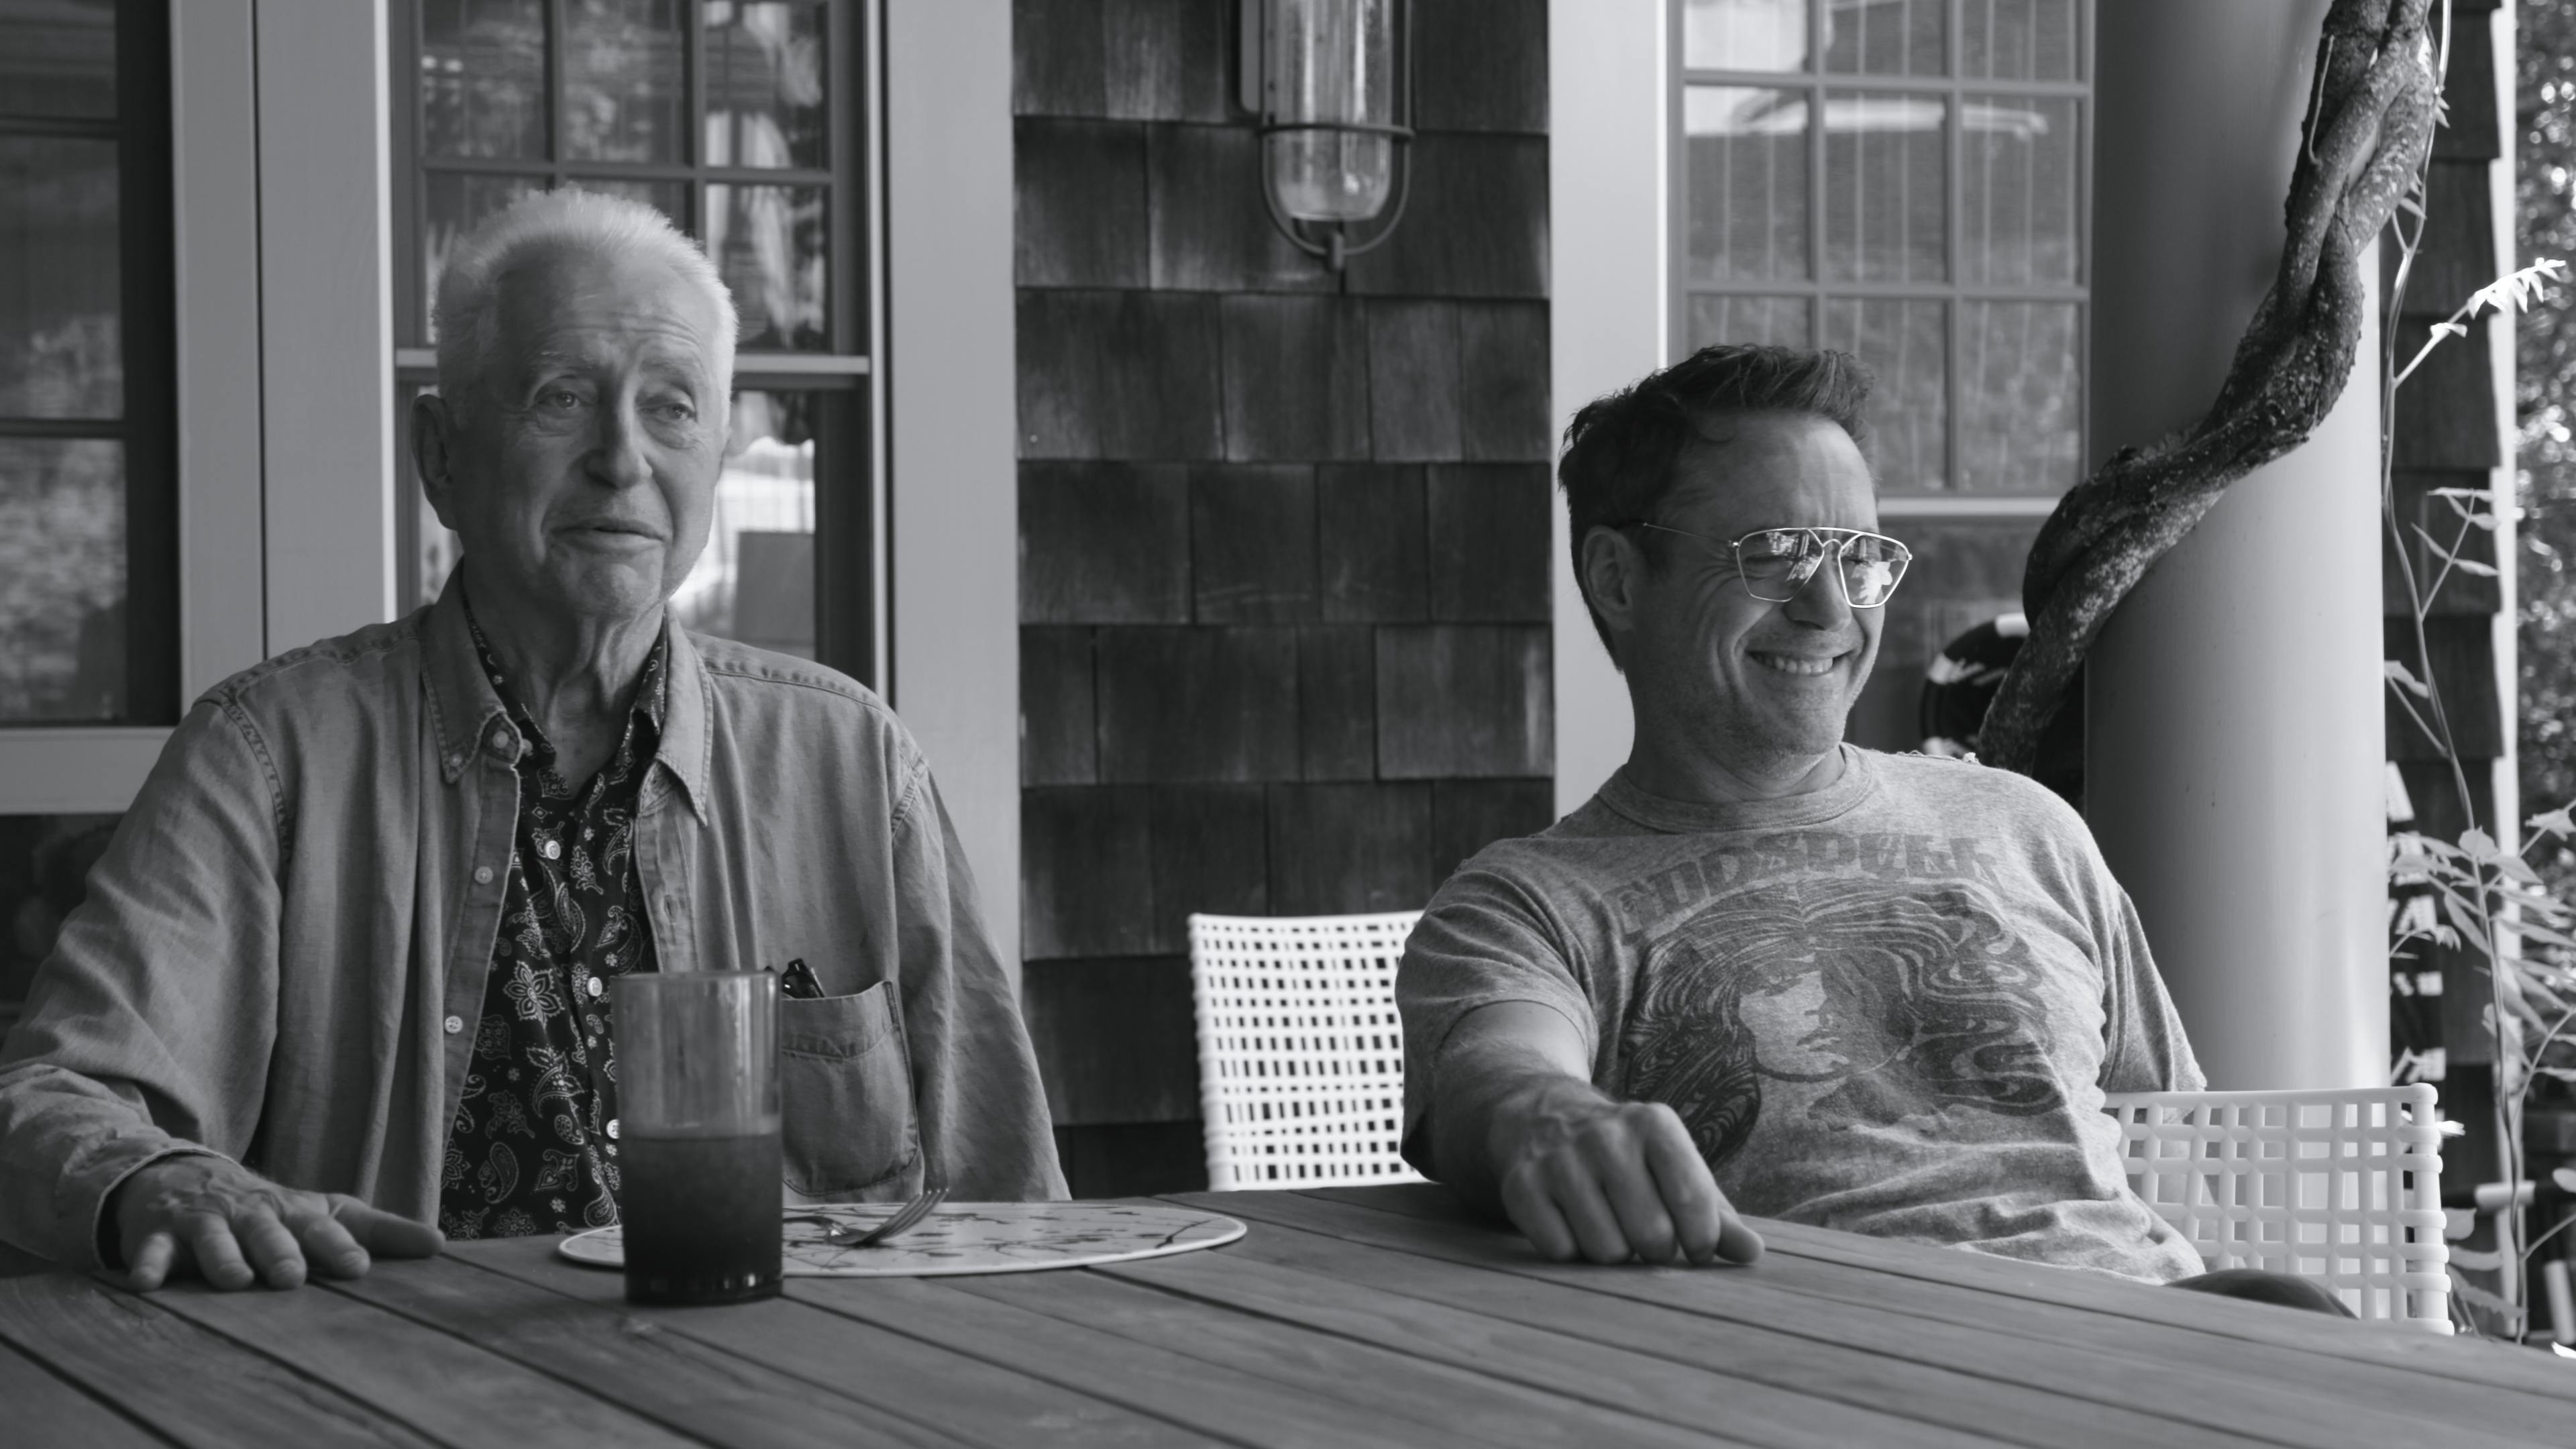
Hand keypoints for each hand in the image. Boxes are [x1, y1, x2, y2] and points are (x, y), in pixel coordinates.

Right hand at [107, 1156, 443, 1290]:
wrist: (183, 1177)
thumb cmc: (266, 1209)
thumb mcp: (321, 1213)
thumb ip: (378, 1230)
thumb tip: (441, 1244)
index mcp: (294, 1212)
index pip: (323, 1227)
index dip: (339, 1246)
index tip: (359, 1266)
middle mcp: (251, 1214)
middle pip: (268, 1232)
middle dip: (281, 1253)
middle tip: (291, 1277)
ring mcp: (205, 1222)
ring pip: (214, 1242)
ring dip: (223, 1259)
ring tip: (235, 1280)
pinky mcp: (160, 1234)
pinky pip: (152, 1252)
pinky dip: (148, 1265)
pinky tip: (147, 1283)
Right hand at [1493, 1084, 1763, 1266]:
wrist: (1541, 1116)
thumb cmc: (1627, 1157)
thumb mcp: (1674, 1169)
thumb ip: (1717, 1214)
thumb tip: (1754, 1254)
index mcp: (1655, 1124)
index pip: (1694, 1204)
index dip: (1700, 1241)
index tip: (1693, 1245)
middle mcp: (1606, 1136)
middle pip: (1651, 1236)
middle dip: (1654, 1250)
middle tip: (1644, 1235)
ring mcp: (1559, 1159)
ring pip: (1605, 1251)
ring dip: (1612, 1253)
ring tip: (1607, 1226)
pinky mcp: (1521, 1184)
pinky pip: (1560, 1252)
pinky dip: (1571, 1251)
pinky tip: (1570, 1223)